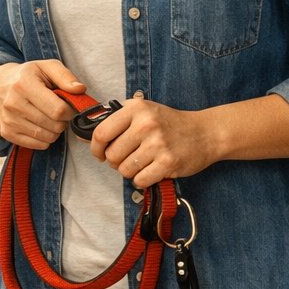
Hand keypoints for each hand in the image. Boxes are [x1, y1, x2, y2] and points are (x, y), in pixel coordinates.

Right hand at [0, 59, 85, 150]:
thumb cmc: (28, 76)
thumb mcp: (46, 67)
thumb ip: (65, 76)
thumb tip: (80, 90)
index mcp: (24, 84)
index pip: (58, 109)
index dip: (70, 111)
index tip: (69, 106)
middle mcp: (13, 103)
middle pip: (54, 125)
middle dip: (63, 120)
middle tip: (58, 111)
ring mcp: (9, 120)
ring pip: (48, 137)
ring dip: (55, 130)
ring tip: (49, 117)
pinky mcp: (7, 132)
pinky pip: (38, 145)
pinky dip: (45, 138)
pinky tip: (41, 125)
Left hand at [87, 98, 218, 186]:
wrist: (206, 132)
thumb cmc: (169, 123)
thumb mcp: (143, 110)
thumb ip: (116, 119)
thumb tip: (82, 135)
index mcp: (136, 109)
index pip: (101, 133)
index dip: (95, 148)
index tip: (99, 153)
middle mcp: (146, 124)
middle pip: (112, 155)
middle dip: (114, 162)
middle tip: (126, 158)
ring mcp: (158, 144)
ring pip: (124, 169)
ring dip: (129, 171)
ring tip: (141, 163)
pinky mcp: (168, 162)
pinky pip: (140, 180)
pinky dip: (141, 179)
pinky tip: (150, 170)